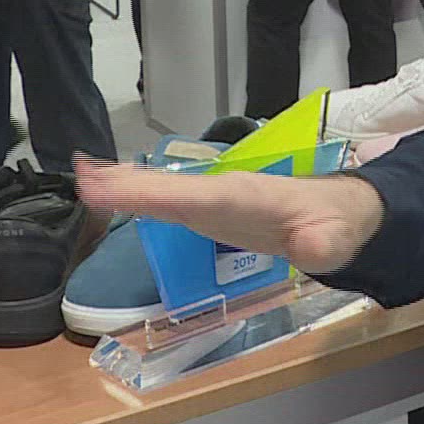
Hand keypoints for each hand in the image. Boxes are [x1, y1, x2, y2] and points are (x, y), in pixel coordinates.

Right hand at [74, 155, 385, 274]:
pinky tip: (117, 194)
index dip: (144, 193)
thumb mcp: (335, 238)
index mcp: (239, 197)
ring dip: (123, 185)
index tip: (102, 187)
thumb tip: (313, 247)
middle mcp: (219, 190)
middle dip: (123, 182)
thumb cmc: (336, 224)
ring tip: (84, 179)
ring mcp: (214, 198)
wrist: (344, 212)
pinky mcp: (212, 210)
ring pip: (162, 190)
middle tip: (79, 176)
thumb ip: (323, 242)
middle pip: (164, 186)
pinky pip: (169, 201)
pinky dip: (139, 195)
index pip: (185, 195)